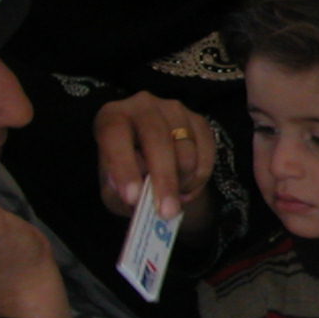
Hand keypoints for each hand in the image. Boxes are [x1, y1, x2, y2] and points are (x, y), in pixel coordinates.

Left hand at [94, 92, 214, 220]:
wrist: (154, 164)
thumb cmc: (126, 175)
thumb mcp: (112, 190)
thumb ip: (118, 192)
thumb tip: (137, 193)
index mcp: (111, 117)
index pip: (115, 135)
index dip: (124, 166)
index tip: (132, 197)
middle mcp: (142, 105)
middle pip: (157, 138)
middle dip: (164, 179)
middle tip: (167, 212)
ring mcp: (174, 110)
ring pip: (186, 150)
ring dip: (183, 181)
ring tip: (174, 197)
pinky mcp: (199, 120)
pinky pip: (207, 154)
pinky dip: (199, 178)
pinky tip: (186, 187)